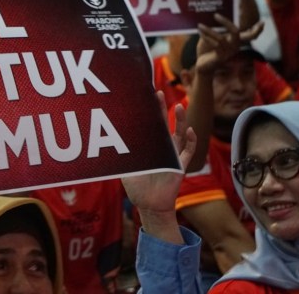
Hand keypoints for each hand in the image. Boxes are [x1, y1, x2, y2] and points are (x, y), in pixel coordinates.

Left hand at [121, 91, 196, 213]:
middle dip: (161, 109)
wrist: (149, 204)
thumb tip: (106, 143)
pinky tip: (190, 132)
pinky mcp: (180, 166)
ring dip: (181, 120)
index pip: (149, 124)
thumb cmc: (137, 186)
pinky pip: (188, 152)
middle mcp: (162, 148)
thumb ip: (121, 155)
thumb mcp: (126, 167)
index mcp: (149, 146)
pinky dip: (191, 142)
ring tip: (180, 106)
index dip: (148, 111)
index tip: (144, 96)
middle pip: (163, 124)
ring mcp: (172, 155)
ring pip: (179, 134)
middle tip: (158, 93)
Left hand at [195, 14, 263, 74]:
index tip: (262, 22)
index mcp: (236, 41)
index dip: (257, 30)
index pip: (251, 36)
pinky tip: (200, 33)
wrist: (203, 66)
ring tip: (199, 24)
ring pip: (220, 38)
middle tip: (215, 15)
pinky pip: (214, 44)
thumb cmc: (208, 51)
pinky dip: (206, 38)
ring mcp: (228, 52)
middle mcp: (235, 46)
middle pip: (235, 32)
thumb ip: (217, 29)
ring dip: (208, 30)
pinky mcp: (220, 57)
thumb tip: (213, 15)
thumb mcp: (214, 39)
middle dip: (226, 22)